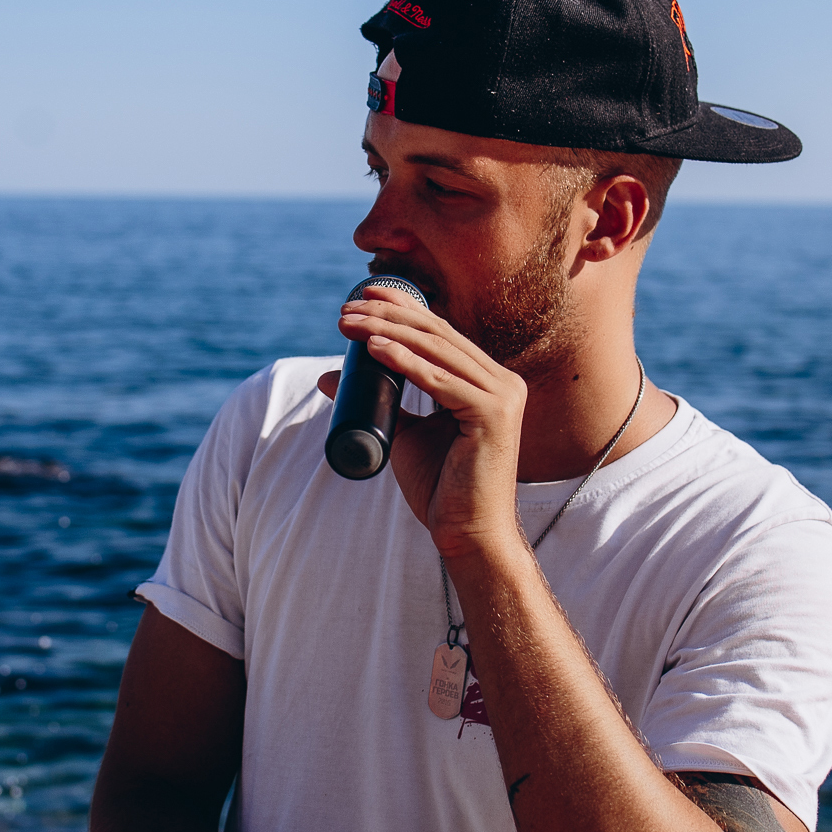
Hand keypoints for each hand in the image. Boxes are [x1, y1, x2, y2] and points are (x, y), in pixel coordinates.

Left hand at [321, 285, 528, 558]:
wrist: (466, 533)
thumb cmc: (440, 487)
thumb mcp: (403, 433)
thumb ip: (379, 401)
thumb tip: (329, 375)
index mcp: (488, 381)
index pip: (440, 334)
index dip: (402, 309)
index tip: (361, 298)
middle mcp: (502, 382)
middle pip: (436, 335)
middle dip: (388, 315)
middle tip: (345, 308)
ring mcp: (502, 396)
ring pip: (435, 352)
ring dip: (387, 332)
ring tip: (347, 324)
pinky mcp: (493, 415)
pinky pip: (440, 381)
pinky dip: (405, 362)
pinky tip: (375, 348)